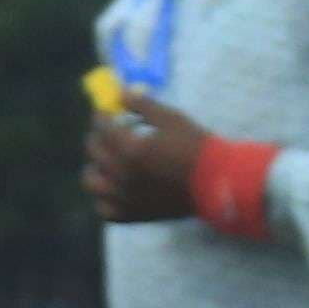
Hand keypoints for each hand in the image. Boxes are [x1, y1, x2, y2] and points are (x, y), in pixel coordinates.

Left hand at [84, 96, 209, 223]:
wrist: (216, 181)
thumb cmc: (196, 147)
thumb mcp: (171, 118)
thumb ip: (142, 105)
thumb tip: (120, 92)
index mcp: (132, 149)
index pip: (103, 128)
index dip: (101, 117)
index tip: (103, 112)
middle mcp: (122, 175)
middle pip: (94, 152)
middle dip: (96, 137)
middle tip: (104, 132)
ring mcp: (125, 198)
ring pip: (92, 183)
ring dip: (93, 167)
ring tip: (103, 160)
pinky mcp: (132, 214)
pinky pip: (104, 209)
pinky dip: (102, 198)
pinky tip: (111, 188)